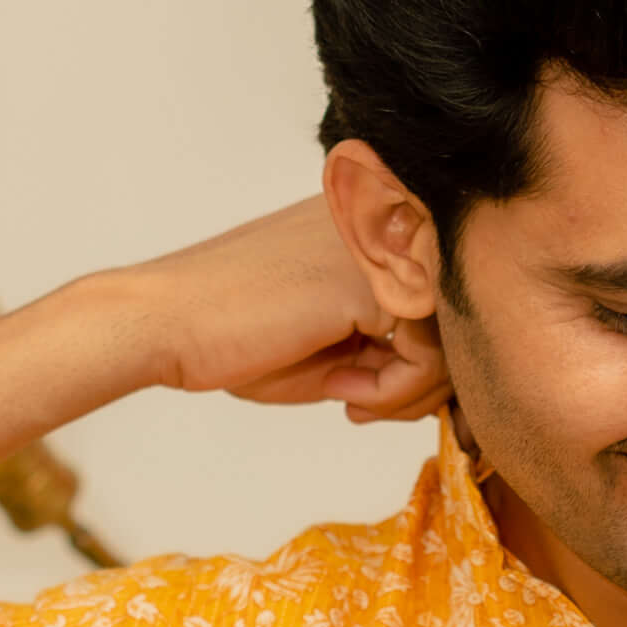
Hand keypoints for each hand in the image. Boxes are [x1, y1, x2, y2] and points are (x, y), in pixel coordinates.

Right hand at [125, 195, 450, 427]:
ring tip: (347, 399)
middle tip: (362, 405)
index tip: (365, 389)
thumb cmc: (234, 335)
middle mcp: (382, 221)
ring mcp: (382, 246)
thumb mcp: (334, 342)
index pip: (438, 293)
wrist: (167, 323)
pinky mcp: (374, 280)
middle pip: (455, 315)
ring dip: (406, 392)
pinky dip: (394, 393)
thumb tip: (459, 376)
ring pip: (450, 338)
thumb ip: (395, 342)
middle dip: (419, 381)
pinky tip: (341, 393)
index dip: (415, 358)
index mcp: (368, 222)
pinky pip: (428, 355)